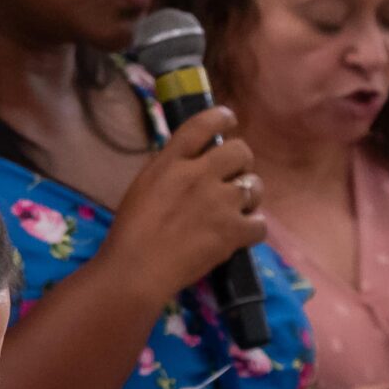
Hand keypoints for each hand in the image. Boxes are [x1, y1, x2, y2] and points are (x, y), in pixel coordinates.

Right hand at [98, 107, 264, 301]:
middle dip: (241, 162)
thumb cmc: (128, 235)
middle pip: (240, 150)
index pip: (203, 124)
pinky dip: (251, 229)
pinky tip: (237, 236)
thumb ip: (169, 170)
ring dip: (249, 196)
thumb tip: (193, 162)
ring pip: (255, 185)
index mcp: (170, 163)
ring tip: (234, 211)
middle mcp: (199, 175)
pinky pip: (260, 223)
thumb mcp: (142, 188)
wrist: (135, 271)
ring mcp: (219, 202)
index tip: (228, 121)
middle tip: (232, 179)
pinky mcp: (233, 231)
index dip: (222, 117)